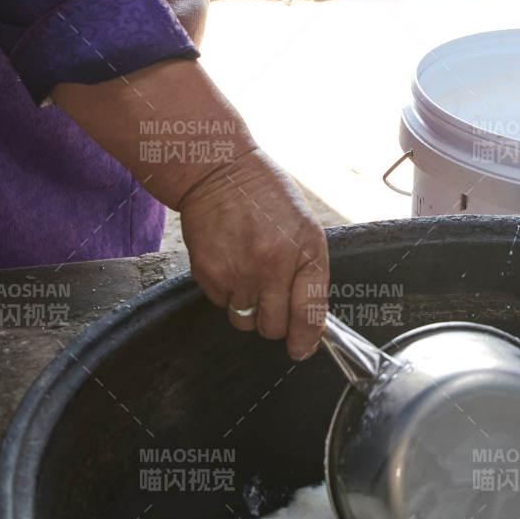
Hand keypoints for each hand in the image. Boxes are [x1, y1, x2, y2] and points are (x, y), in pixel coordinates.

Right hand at [178, 146, 328, 360]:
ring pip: (245, 320)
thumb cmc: (265, 194)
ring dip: (248, 307)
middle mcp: (273, 266)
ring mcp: (239, 272)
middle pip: (274, 327)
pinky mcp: (209, 275)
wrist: (218, 171)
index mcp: (305, 251)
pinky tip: (229, 261)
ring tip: (247, 273)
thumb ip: (308, 270)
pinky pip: (221, 304)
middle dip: (275, 322)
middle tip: (271, 300)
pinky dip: (226, 292)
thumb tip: (308, 319)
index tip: (302, 348)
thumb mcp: (304, 225)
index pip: (310, 312)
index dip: (307, 337)